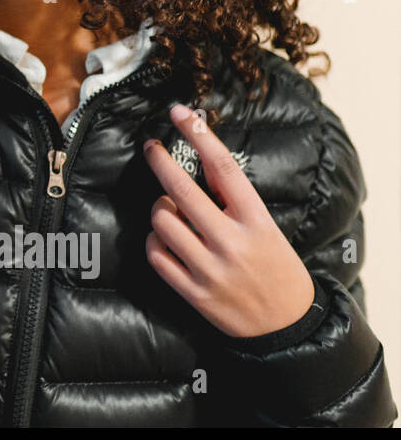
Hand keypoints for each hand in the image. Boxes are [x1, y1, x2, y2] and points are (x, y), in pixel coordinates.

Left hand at [143, 103, 314, 338]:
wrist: (287, 326)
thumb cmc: (275, 267)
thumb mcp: (266, 227)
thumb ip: (233, 198)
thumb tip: (200, 157)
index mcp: (256, 221)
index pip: (223, 167)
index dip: (199, 135)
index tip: (181, 114)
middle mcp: (232, 242)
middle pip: (182, 191)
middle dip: (160, 161)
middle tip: (152, 148)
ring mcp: (210, 268)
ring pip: (161, 221)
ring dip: (160, 210)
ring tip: (172, 212)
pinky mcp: (193, 292)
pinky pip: (155, 254)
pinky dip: (155, 241)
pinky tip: (165, 240)